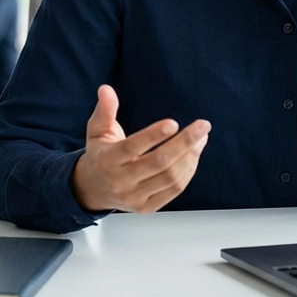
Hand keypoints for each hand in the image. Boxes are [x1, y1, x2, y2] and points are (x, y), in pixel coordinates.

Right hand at [70, 85, 210, 213]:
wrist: (93, 189)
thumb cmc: (100, 155)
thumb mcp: (97, 131)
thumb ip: (104, 110)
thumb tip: (106, 89)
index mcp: (108, 160)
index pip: (132, 148)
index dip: (154, 135)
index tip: (173, 123)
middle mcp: (121, 181)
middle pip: (159, 163)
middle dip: (185, 143)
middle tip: (203, 126)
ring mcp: (135, 197)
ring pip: (171, 178)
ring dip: (191, 156)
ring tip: (201, 138)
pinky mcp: (147, 207)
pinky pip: (174, 190)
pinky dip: (188, 171)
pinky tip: (194, 155)